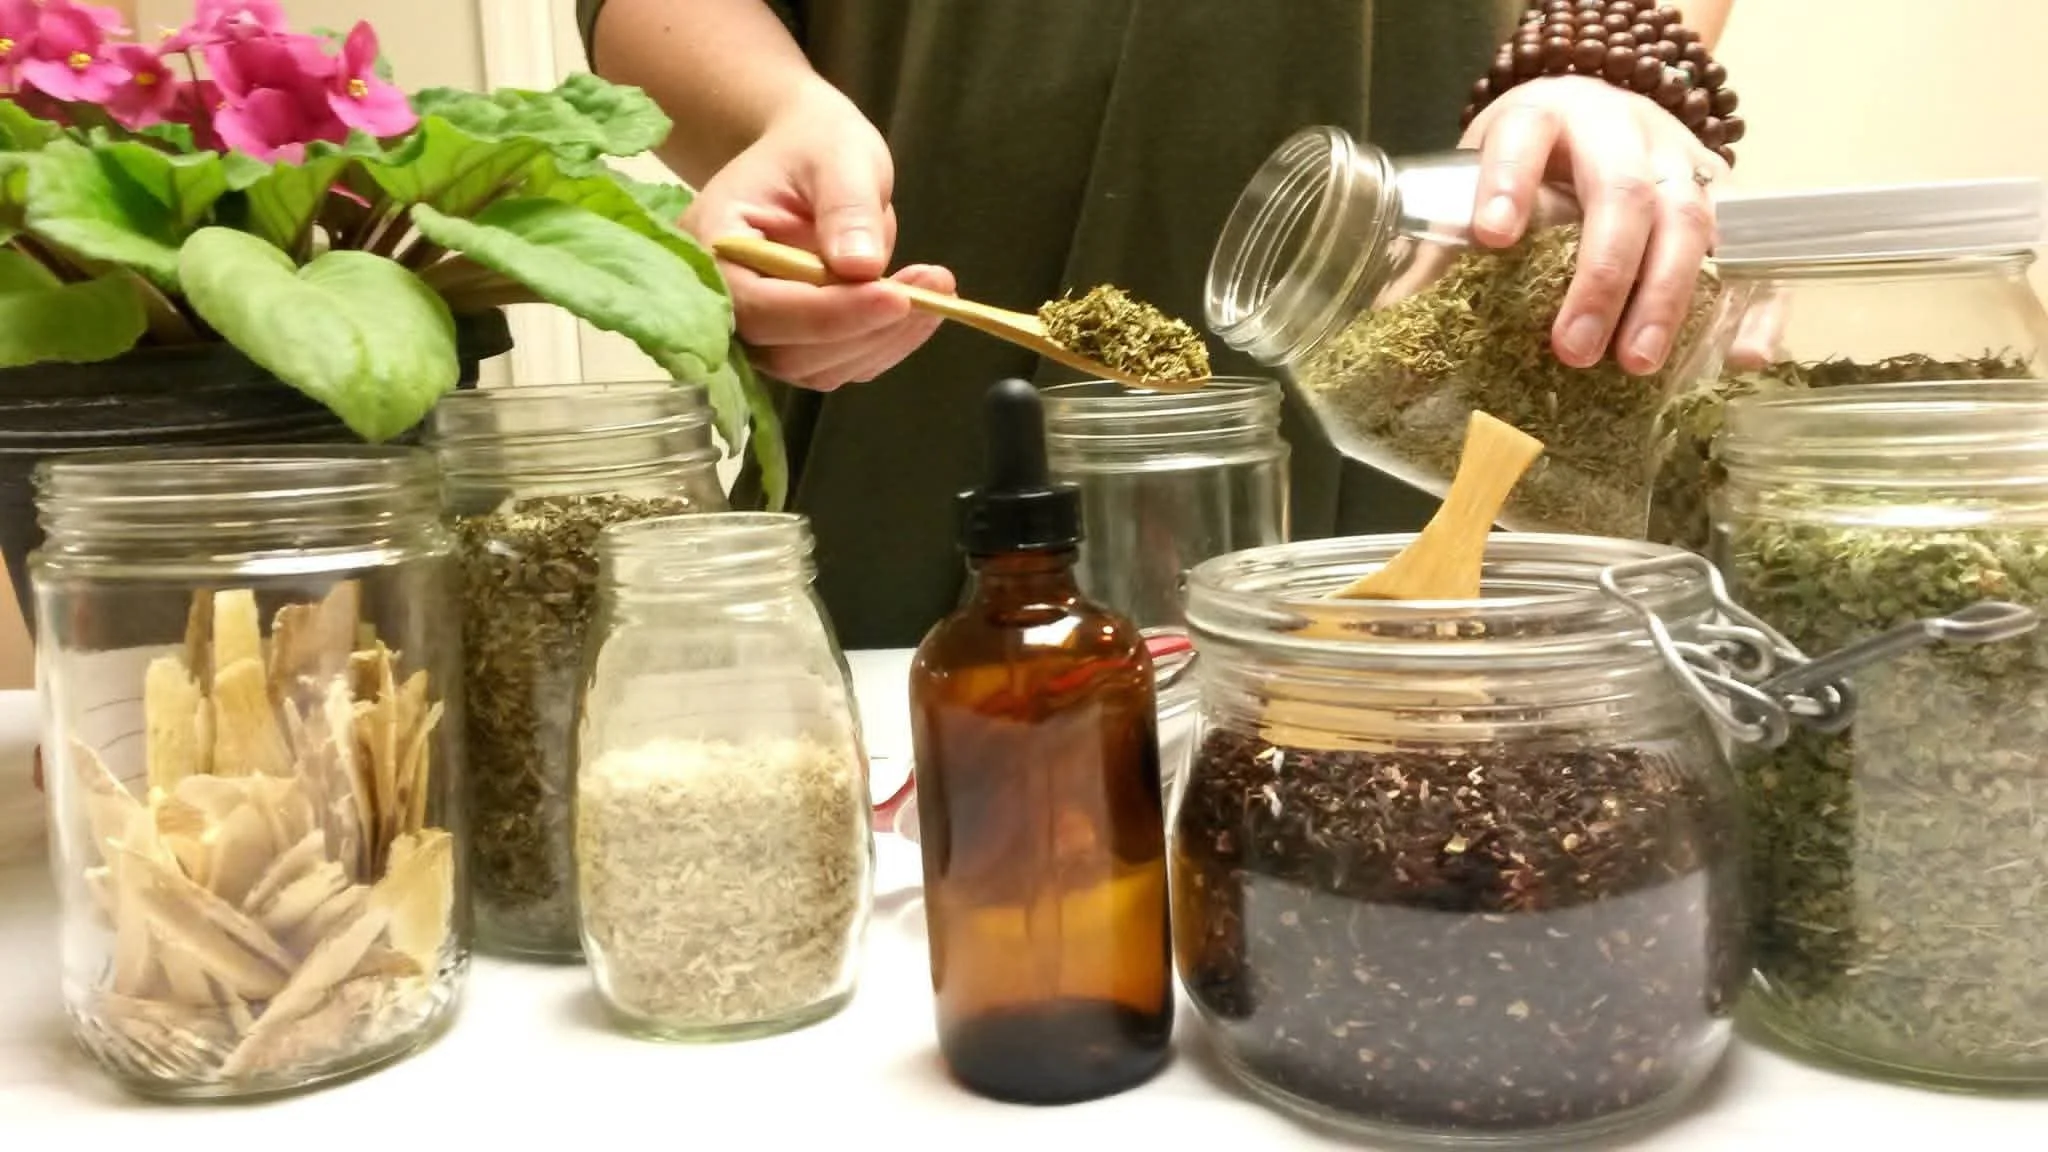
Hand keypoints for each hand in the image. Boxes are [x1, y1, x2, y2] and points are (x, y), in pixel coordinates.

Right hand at [682, 80, 954, 390]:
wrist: (810, 159)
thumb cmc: (815, 147)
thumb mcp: (837, 155)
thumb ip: (845, 206)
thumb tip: (860, 267)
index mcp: (713, 246)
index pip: (759, 306)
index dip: (826, 312)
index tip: (895, 297)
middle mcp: (726, 302)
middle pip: (787, 350)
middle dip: (865, 329)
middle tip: (933, 289)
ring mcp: (760, 330)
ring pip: (818, 368)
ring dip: (884, 340)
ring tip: (938, 290)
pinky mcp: (796, 345)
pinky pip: (841, 365)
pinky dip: (887, 344)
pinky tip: (925, 308)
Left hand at [1462, 75, 1726, 375]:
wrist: (1601, 113)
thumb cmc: (1530, 163)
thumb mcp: (1480, 181)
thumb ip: (1441, 245)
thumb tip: (1390, 326)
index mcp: (1546, 118)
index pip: (1527, 137)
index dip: (1510, 182)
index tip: (1493, 235)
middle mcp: (1620, 133)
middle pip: (1622, 193)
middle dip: (1601, 274)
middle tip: (1574, 347)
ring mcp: (1679, 163)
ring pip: (1690, 220)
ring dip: (1664, 297)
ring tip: (1634, 362)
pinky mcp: (1723, 201)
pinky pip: (1752, 252)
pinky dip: (1755, 306)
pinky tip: (1743, 356)